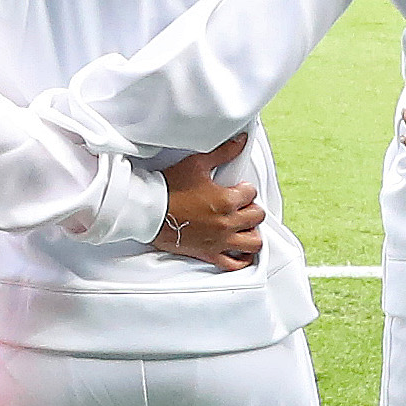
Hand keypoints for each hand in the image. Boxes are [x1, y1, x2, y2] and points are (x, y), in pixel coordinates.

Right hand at [150, 132, 262, 270]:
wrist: (149, 210)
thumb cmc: (170, 188)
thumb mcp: (197, 164)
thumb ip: (223, 152)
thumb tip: (240, 142)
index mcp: (227, 200)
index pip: (252, 193)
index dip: (245, 189)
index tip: (237, 189)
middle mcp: (227, 223)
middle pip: (257, 217)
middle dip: (252, 208)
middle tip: (241, 205)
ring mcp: (220, 241)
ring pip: (253, 242)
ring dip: (252, 232)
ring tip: (243, 226)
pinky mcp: (210, 254)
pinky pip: (235, 264)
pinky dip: (242, 258)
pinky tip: (239, 249)